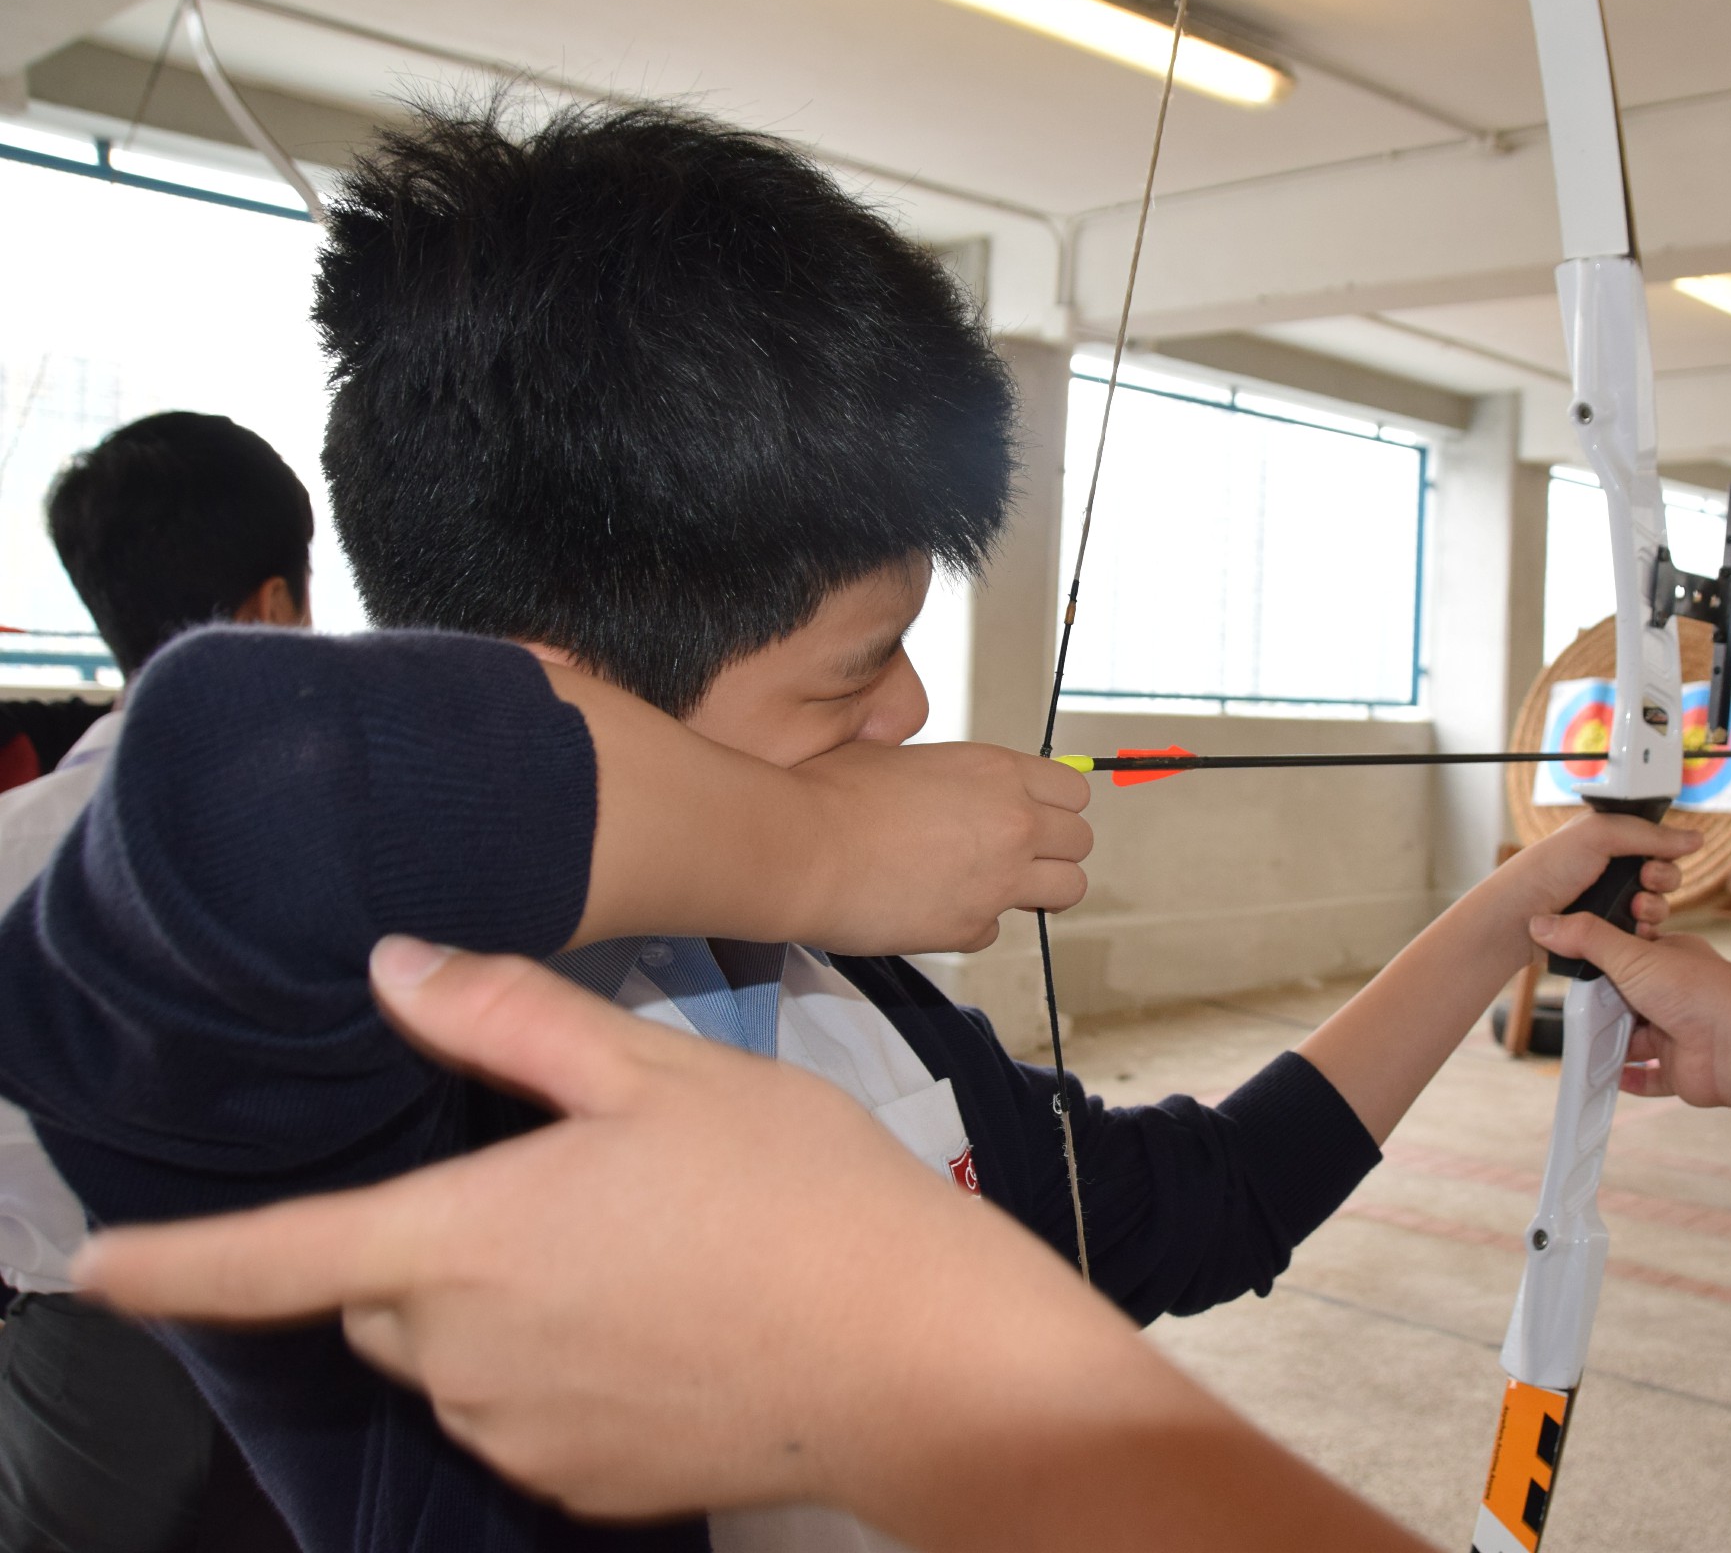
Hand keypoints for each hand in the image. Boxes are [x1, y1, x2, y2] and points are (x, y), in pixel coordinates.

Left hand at [76, 939, 1431, 1551]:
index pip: (276, 1254)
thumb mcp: (664, 1074)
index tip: (94, 1267)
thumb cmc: (799, 1191)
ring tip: (646, 1252)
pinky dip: (560, 1367)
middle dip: (435, 1242)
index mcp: (469, 1237)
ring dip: (503, 1303)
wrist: (915, 1354)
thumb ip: (513, 1019)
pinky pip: (523, 1414)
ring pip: (458, 1355)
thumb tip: (396, 965)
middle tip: (568, 1183)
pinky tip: (668, 1323)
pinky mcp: (580, 1484)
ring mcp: (521, 1431)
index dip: (171, 1261)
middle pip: (389, 1295)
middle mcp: (467, 1352)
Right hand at [788, 739, 1092, 953]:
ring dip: (1038, 890)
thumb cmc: (831, 792)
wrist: (800, 849)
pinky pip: (995, 930)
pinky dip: (972, 923)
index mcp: (998, 772)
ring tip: (995, 886)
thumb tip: (956, 790)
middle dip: (1055, 849)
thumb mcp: (900, 757)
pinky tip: (933, 907)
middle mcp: (1013, 823)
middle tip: (1016, 855)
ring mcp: (999, 881)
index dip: (1055, 805)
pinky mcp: (971, 927)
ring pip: (1067, 890)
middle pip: (1081, 841)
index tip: (1033, 816)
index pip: (1074, 790)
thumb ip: (951, 777)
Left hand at [1496, 810, 1700, 939]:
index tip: (1662, 854)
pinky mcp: (1610, 931)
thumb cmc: (1545, 870)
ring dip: (1654, 907)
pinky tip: (1633, 929)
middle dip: (1663, 878)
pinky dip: (1645, 931)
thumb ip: (1647, 833)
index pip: (1656, 841)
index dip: (1665, 849)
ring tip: (1633, 908)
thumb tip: (1693, 838)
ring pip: (1657, 905)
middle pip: (1664, 874)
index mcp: (1608, 839)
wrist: (1519, 919)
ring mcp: (1612, 902)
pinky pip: (1644, 932)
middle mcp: (1612, 870)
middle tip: (1644, 880)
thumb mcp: (1597, 835)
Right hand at [1527, 915, 1730, 1108]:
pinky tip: (1611, 1077)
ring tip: (1583, 1046)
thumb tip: (1542, 923)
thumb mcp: (1632, 955)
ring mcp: (1680, 1033)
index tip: (1572, 967)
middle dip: (1603, 1008)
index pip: (1629, 955)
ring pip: (1636, 1040)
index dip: (1601, 961)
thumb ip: (1587, 940)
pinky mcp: (1682, 1069)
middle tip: (1575, 1012)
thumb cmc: (1700, 992)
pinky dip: (1630, 1079)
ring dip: (1612, 1044)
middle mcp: (1677, 994)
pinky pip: (1650, 1077)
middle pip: (1627, 1000)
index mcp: (1672, 958)